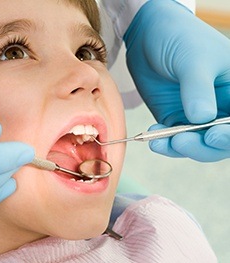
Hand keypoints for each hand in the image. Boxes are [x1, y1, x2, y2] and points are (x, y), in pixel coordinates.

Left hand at [124, 0, 229, 161]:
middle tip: (182, 141)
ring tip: (162, 141)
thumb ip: (198, 89)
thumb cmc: (179, 38)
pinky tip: (154, 137)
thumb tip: (203, 118)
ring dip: (182, 147)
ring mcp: (197, 115)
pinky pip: (174, 139)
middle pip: (221, 140)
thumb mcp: (193, 60)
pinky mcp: (175, 118)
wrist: (148, 36)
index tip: (213, 134)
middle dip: (204, 146)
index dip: (229, 134)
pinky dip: (165, 142)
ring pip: (198, 144)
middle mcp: (220, 106)